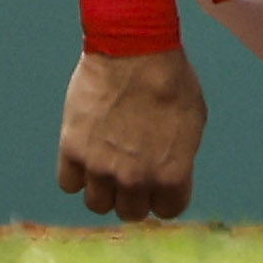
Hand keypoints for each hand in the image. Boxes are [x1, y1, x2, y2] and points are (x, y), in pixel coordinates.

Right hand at [56, 48, 207, 221]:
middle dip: (135, 196)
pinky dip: (77, 175)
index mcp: (171, 173)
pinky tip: (87, 156)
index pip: (168, 210)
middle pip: (130, 212)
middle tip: (133, 175)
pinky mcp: (72, 152)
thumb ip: (178, 157)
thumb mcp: (193, 122)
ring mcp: (100, 168)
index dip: (165, 197)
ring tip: (109, 166)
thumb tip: (167, 175)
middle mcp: (135, 178)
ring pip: (97, 205)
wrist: (135, 50)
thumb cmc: (172, 80)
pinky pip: (69, 184)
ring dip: (104, 190)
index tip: (160, 186)